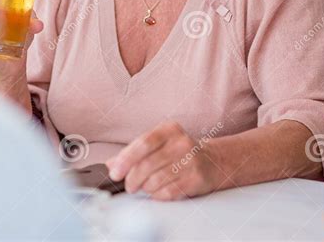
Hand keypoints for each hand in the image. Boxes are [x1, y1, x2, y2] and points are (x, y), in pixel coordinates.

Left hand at [105, 121, 220, 200]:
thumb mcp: (159, 144)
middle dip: (132, 178)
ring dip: (145, 187)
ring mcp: (190, 161)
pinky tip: (158, 189)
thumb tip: (111, 164)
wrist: (211, 161)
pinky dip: (157, 194)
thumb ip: (134, 152)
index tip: (114, 171)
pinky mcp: (195, 179)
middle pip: (147, 164)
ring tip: (145, 185)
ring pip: (156, 180)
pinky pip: (167, 192)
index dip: (126, 159)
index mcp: (169, 129)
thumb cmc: (179, 152)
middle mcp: (181, 143)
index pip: (143, 143)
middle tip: (128, 185)